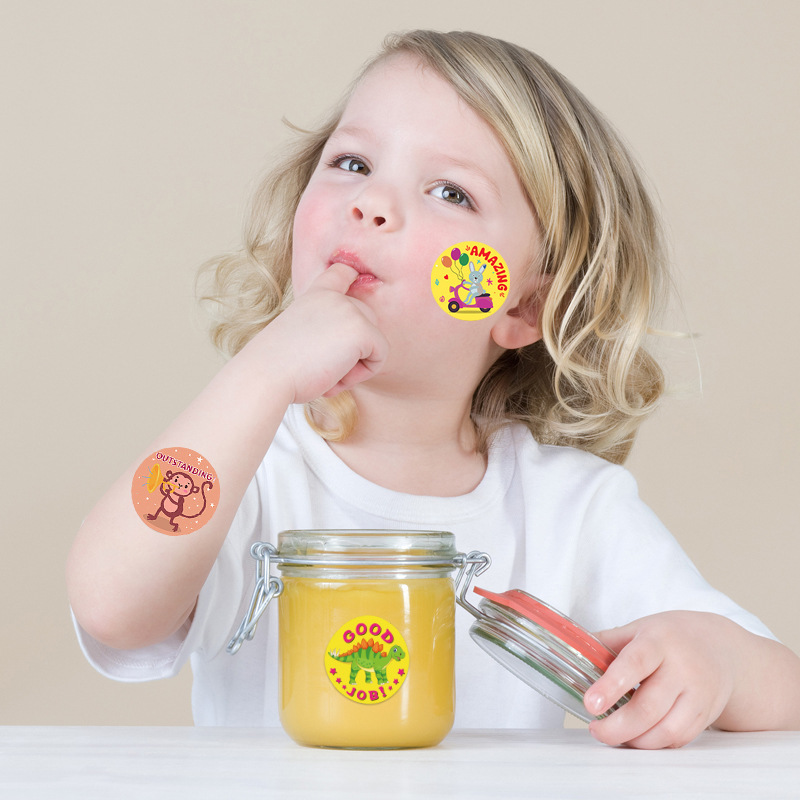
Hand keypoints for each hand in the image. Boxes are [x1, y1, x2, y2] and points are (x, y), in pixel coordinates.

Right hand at [250, 262, 388, 403]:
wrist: (267, 374)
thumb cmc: (277, 367)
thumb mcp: (299, 336)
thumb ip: (323, 329)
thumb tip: (346, 344)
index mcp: (315, 295)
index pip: (341, 272)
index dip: (352, 275)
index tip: (354, 275)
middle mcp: (335, 297)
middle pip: (368, 320)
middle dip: (354, 350)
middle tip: (324, 365)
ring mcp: (350, 310)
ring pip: (375, 342)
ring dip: (355, 366)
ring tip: (326, 372)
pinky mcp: (362, 330)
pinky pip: (380, 357)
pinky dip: (362, 374)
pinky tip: (335, 376)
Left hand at [584, 611, 737, 748]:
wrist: (720, 647)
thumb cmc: (671, 637)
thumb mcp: (639, 628)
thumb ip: (606, 642)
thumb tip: (570, 651)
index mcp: (659, 641)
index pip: (634, 664)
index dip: (610, 686)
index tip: (589, 704)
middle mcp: (682, 668)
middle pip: (649, 707)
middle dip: (617, 727)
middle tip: (596, 729)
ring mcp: (698, 694)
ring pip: (666, 731)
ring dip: (634, 741)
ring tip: (612, 735)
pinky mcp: (706, 716)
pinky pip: (679, 739)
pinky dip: (654, 744)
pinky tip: (636, 738)